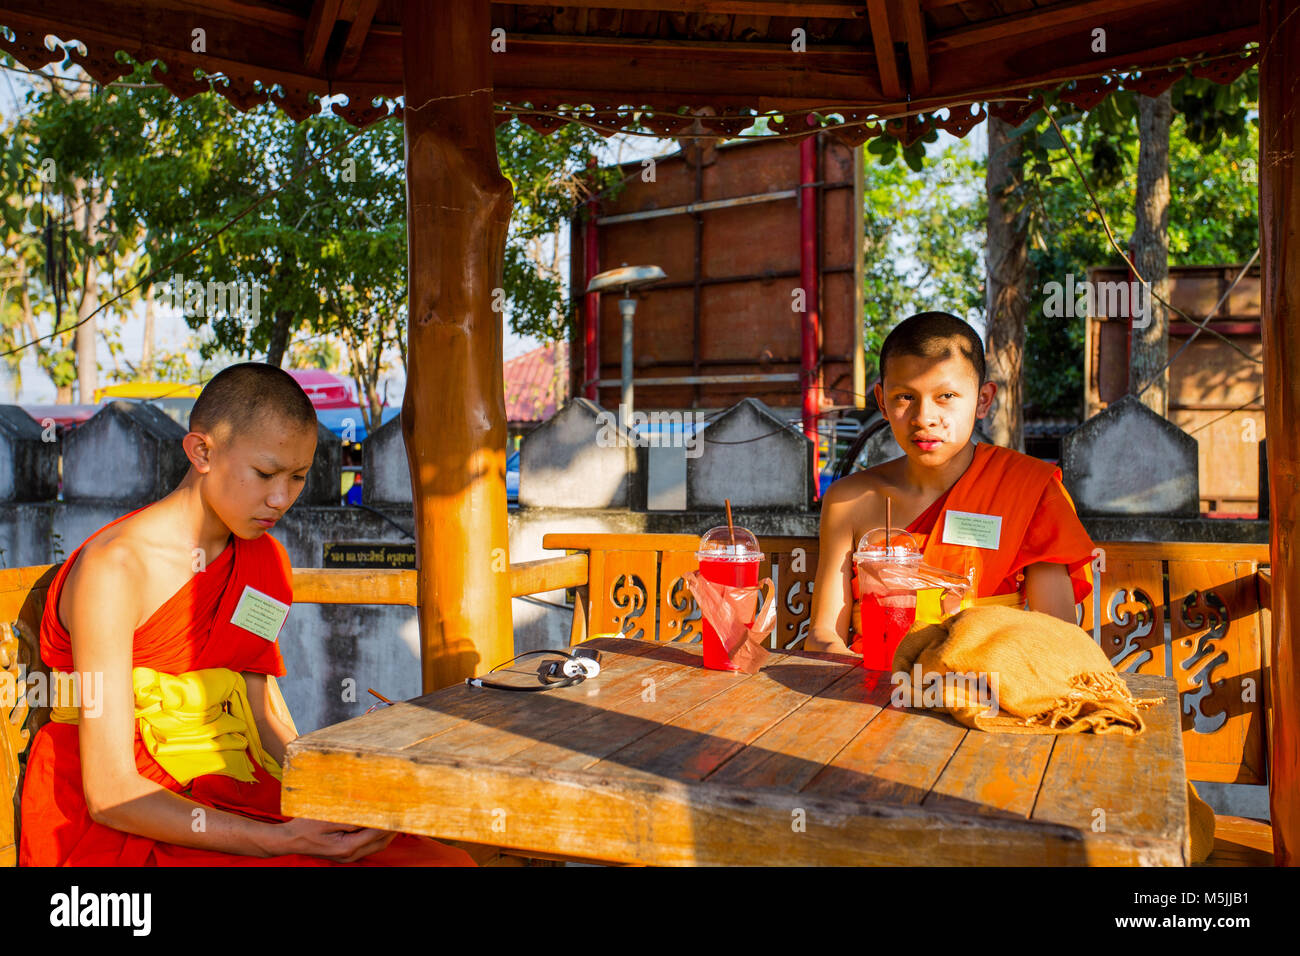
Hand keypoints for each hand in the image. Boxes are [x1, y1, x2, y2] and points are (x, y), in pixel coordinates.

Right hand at [269, 817, 398, 862]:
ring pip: (376, 846)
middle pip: (381, 842)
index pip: (377, 833)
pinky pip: (367, 845)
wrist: (289, 840)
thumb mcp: (328, 818)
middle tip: (405, 811)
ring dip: (387, 832)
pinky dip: (377, 835)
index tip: (400, 808)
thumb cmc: (305, 826)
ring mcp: (348, 856)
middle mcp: (350, 855)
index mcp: (347, 847)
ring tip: (396, 816)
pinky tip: (379, 822)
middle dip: (394, 828)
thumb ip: (352, 818)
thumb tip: (373, 814)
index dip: (391, 821)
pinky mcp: (345, 853)